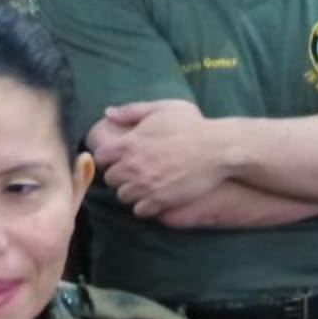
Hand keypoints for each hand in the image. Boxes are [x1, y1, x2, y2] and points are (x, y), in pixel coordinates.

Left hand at [92, 99, 227, 217]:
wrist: (217, 150)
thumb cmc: (192, 125)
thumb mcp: (162, 108)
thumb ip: (131, 110)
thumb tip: (107, 113)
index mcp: (129, 143)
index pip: (100, 157)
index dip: (108, 158)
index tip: (118, 157)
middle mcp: (133, 166)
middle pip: (110, 179)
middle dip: (119, 175)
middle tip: (133, 171)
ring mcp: (145, 186)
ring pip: (123, 196)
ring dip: (131, 191)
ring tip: (144, 185)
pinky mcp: (160, 201)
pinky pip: (139, 210)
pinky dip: (144, 205)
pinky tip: (154, 196)